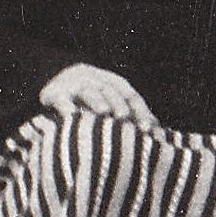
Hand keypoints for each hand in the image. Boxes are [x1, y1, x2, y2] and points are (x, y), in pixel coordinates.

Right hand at [39, 63, 156, 129]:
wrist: (59, 82)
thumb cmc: (93, 102)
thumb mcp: (114, 104)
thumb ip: (135, 117)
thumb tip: (161, 135)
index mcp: (115, 85)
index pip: (131, 96)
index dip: (140, 110)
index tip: (148, 129)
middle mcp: (97, 81)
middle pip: (111, 91)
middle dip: (119, 104)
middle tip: (125, 118)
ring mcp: (76, 85)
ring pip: (89, 91)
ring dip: (97, 100)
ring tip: (104, 112)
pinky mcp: (55, 93)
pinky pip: (61, 99)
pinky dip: (66, 106)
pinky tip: (71, 117)